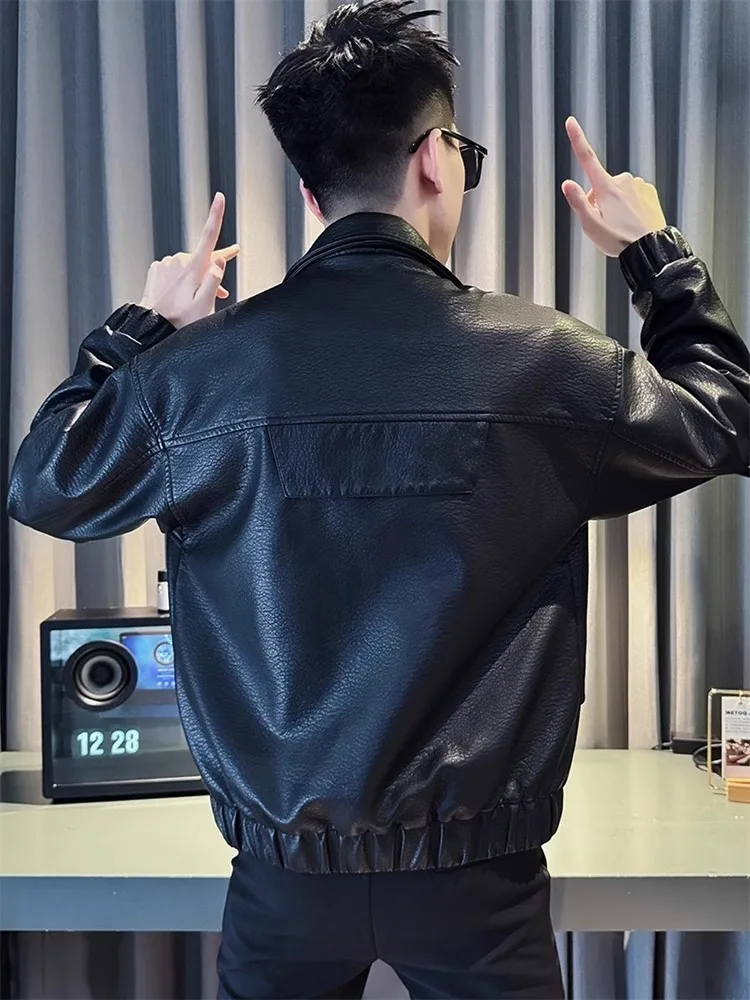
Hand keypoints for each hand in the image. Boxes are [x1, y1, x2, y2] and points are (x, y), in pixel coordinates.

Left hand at [139, 192, 239, 328]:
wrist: (150, 327)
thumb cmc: (179, 320)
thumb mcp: (204, 304)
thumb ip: (214, 280)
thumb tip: (219, 260)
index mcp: (193, 267)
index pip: (209, 236)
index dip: (216, 215)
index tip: (219, 198)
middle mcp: (178, 261)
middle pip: (203, 257)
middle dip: (213, 271)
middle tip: (222, 292)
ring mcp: (166, 264)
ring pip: (189, 266)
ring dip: (197, 278)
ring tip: (197, 300)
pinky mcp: (157, 269)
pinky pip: (174, 270)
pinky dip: (181, 279)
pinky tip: (180, 294)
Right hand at [561, 117, 666, 256]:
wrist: (650, 249)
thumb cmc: (618, 240)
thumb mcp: (591, 226)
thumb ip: (578, 203)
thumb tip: (567, 183)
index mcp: (606, 188)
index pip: (587, 158)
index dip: (577, 139)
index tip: (570, 122)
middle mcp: (623, 180)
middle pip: (600, 185)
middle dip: (598, 201)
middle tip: (604, 223)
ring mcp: (637, 184)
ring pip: (617, 191)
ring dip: (614, 204)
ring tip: (620, 225)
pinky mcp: (649, 191)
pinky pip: (632, 194)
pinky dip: (629, 205)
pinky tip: (632, 220)